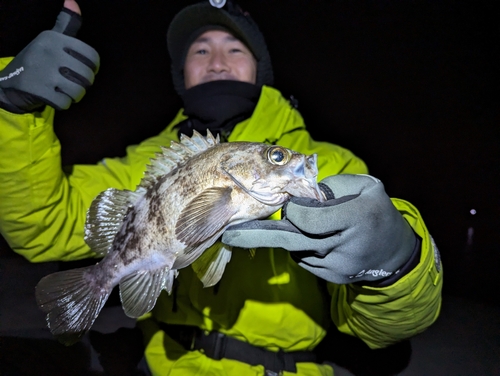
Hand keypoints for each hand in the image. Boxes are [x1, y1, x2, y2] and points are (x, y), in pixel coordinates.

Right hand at [0, 0, 98, 112]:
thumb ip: (66, 24)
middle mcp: (49, 52)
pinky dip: (63, 104)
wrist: (10, 82)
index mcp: (54, 38)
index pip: (91, 56)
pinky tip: (55, 98)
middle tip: (73, 83)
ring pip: (78, 91)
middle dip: (84, 84)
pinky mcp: (38, 90)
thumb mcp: (51, 39)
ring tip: (66, 91)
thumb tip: (72, 0)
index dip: (93, 67)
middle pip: (87, 76)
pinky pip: (65, 103)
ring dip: (75, 96)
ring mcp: (43, 71)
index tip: (85, 70)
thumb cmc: (39, 59)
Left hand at [222, 174, 416, 283]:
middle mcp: (345, 245)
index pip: (307, 217)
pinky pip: (303, 260)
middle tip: (229, 234)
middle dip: (258, 236)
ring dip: (291, 235)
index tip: (293, 203)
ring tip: (304, 226)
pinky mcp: (332, 278)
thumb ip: (332, 186)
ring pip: (296, 249)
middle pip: (292, 239)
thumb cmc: (377, 210)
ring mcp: (337, 266)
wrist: (394, 252)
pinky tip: (317, 240)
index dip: (295, 209)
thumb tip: (299, 195)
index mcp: (356, 217)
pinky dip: (302, 247)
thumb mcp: (365, 186)